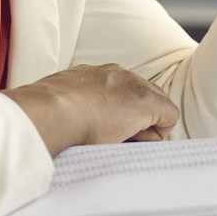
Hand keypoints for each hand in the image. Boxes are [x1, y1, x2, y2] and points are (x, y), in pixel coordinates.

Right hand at [0, 63, 179, 155]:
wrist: (49, 111)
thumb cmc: (47, 114)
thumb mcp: (57, 104)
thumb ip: (69, 107)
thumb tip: (65, 122)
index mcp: (95, 75)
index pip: (121, 93)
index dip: (119, 116)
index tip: (102, 131)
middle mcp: (117, 74)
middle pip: (144, 97)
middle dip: (136, 120)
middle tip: (114, 140)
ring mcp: (134, 85)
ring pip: (157, 107)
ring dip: (143, 128)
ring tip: (118, 141)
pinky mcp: (147, 102)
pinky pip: (169, 116)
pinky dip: (157, 134)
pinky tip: (133, 141)